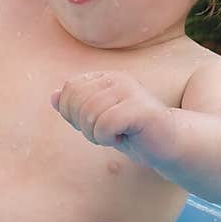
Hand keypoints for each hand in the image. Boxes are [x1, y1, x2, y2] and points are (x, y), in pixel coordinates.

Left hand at [50, 71, 174, 167]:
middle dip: (85, 126)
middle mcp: (117, 78)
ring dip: (98, 134)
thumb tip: (52, 96)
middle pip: (77, 102)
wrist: (168, 144)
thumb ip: (76, 108)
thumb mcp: (98, 121)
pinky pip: (104, 125)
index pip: (69, 89)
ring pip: (89, 115)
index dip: (73, 113)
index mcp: (106, 77)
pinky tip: (126, 136)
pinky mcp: (138, 108)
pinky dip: (109, 138)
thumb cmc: (132, 133)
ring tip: (118, 134)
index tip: (96, 124)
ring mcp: (129, 91)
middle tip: (108, 132)